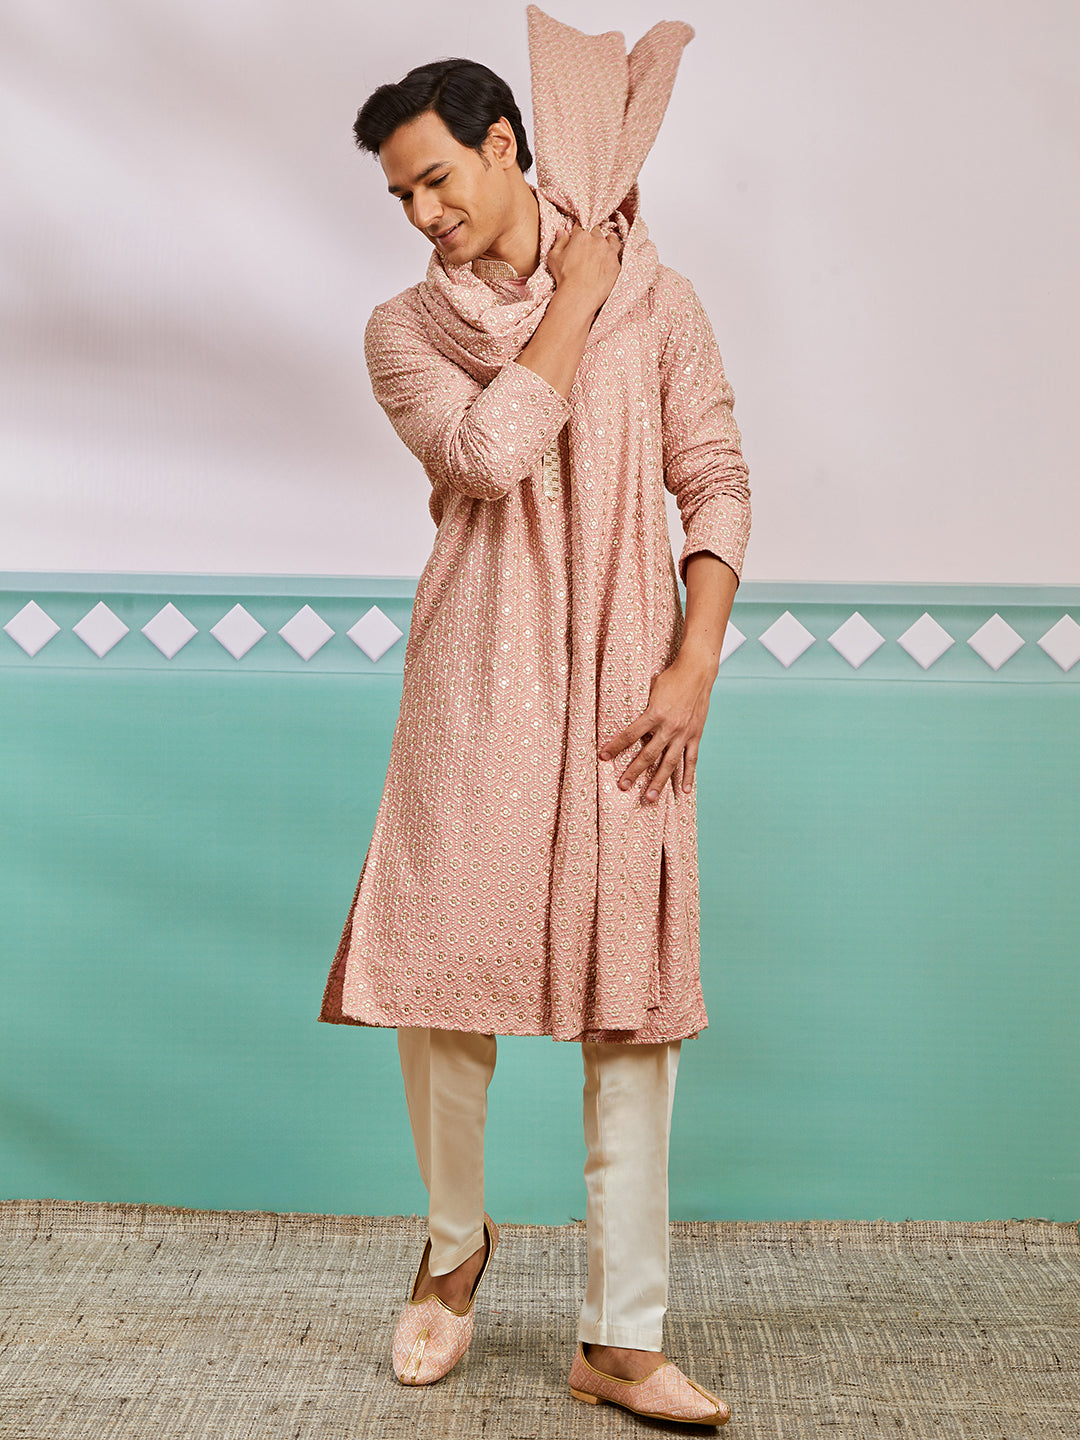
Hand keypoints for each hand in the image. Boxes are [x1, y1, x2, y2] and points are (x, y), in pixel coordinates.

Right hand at [546, 223, 621, 313]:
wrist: (579, 295)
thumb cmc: (565, 277)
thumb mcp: (554, 257)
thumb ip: (559, 242)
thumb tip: (563, 232)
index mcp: (581, 236)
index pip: (581, 227)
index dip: (579, 231)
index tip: (579, 236)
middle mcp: (597, 240)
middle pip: (597, 232)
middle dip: (593, 236)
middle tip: (590, 245)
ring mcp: (609, 251)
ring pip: (612, 240)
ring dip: (609, 241)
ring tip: (606, 247)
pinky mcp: (616, 264)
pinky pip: (617, 256)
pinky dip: (613, 257)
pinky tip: (610, 261)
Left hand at [597, 655, 716, 801]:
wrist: (697, 672)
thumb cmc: (671, 678)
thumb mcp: (651, 689)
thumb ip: (643, 708)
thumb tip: (629, 721)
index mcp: (654, 714)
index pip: (630, 734)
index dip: (616, 746)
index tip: (603, 757)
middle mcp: (669, 727)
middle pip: (648, 755)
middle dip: (634, 772)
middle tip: (623, 787)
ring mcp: (684, 733)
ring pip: (669, 763)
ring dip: (659, 782)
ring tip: (651, 798)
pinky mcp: (696, 735)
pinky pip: (691, 759)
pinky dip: (688, 776)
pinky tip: (683, 790)